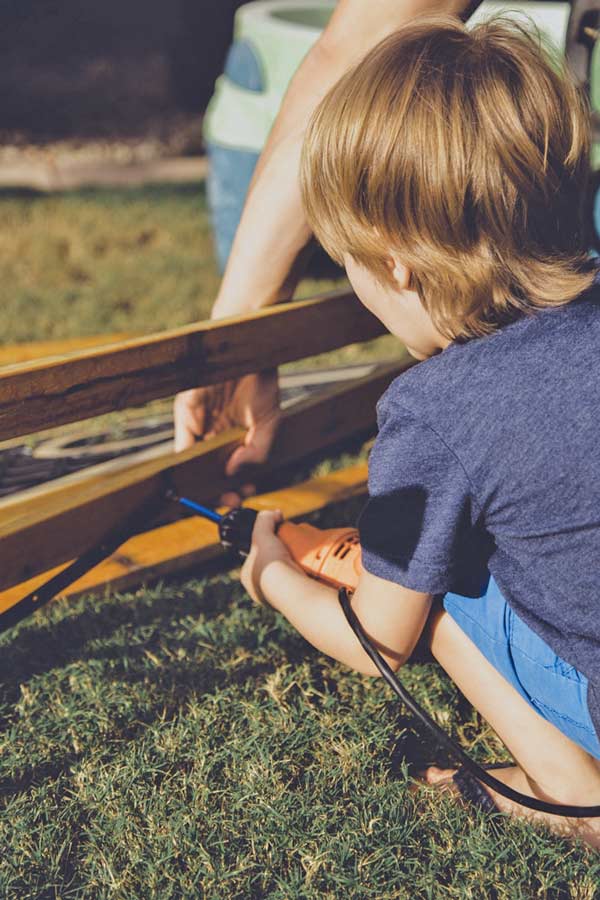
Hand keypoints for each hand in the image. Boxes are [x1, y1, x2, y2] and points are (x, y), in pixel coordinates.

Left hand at [173, 369, 280, 503]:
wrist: (249, 348)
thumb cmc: (262, 380)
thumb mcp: (269, 421)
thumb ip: (257, 450)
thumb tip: (236, 472)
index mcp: (238, 436)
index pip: (234, 470)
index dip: (237, 487)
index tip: (243, 498)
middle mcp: (218, 434)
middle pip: (213, 471)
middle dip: (219, 491)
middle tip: (229, 502)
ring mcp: (201, 426)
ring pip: (196, 464)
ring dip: (202, 484)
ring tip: (216, 495)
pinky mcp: (185, 415)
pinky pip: (182, 446)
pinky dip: (186, 465)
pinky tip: (198, 477)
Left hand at [241, 510, 298, 605]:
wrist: (290, 590)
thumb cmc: (271, 565)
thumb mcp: (263, 535)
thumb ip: (264, 520)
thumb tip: (274, 513)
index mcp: (248, 579)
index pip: (256, 558)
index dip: (266, 547)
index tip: (277, 539)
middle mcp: (261, 591)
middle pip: (274, 568)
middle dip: (284, 557)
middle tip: (293, 548)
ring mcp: (278, 599)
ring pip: (287, 578)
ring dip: (297, 567)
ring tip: (306, 556)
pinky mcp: (295, 602)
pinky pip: (301, 586)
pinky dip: (307, 577)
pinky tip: (312, 568)